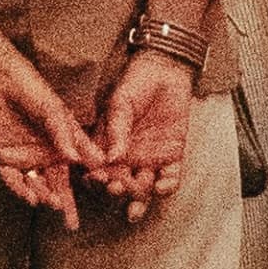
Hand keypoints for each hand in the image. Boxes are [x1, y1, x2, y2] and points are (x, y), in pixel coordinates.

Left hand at [0, 32, 84, 223]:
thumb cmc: (29, 87)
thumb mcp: (52, 109)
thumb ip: (64, 134)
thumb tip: (76, 160)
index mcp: (64, 143)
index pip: (80, 167)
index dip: (91, 182)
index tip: (102, 195)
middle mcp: (47, 154)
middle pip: (58, 185)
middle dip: (64, 205)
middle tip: (71, 222)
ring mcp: (26, 158)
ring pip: (37, 185)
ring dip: (44, 196)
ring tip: (52, 204)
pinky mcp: (5, 158)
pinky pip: (13, 180)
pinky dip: (21, 189)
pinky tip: (30, 196)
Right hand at [81, 45, 195, 205]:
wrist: (166, 71)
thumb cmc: (136, 83)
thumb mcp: (120, 104)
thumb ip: (116, 130)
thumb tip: (110, 158)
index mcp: (108, 148)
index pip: (99, 171)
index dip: (96, 180)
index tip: (96, 180)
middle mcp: (127, 159)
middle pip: (120, 186)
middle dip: (117, 192)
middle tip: (116, 188)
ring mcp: (149, 160)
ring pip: (143, 189)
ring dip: (139, 197)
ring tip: (137, 196)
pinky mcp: (172, 157)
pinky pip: (170, 179)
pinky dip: (166, 187)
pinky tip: (161, 186)